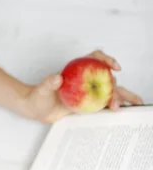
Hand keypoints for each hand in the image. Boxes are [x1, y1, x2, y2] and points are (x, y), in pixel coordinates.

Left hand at [22, 49, 142, 123]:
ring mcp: (88, 91)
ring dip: (120, 96)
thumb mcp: (42, 89)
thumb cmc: (38, 96)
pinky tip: (124, 110)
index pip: (94, 58)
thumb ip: (48, 83)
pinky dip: (114, 105)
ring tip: (133, 104)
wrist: (36, 108)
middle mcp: (85, 78)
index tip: (113, 67)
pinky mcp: (88, 103)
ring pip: (109, 90)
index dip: (105, 60)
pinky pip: (103, 103)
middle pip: (105, 77)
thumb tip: (57, 78)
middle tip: (114, 102)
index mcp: (77, 70)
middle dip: (115, 88)